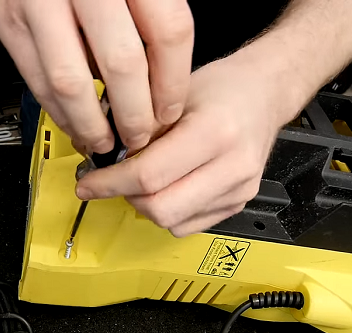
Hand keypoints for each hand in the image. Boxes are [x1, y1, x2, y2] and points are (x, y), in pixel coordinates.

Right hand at [0, 0, 193, 153]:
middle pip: (123, 63)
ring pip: (73, 81)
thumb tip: (163, 72)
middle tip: (139, 134)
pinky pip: (36, 77)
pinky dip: (56, 110)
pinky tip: (72, 121)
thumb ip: (147, 8)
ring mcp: (41, 1)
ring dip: (91, 123)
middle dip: (134, 114)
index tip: (170, 109)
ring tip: (103, 140)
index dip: (173, 81)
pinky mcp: (8, 17)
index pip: (167, 31)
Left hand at [76, 50, 304, 236]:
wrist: (264, 93)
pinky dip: (167, 212)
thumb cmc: (220, 88)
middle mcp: (233, 166)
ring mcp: (239, 189)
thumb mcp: (173, 93)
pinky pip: (188, 226)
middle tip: (111, 181)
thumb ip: (139, 128)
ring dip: (145, 206)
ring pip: (172, 222)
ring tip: (140, 180)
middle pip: (161, 207)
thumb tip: (101, 158)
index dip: (110, 183)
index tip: (87, 184)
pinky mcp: (238, 204)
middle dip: (125, 197)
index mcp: (215, 131)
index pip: (149, 174)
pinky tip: (165, 188)